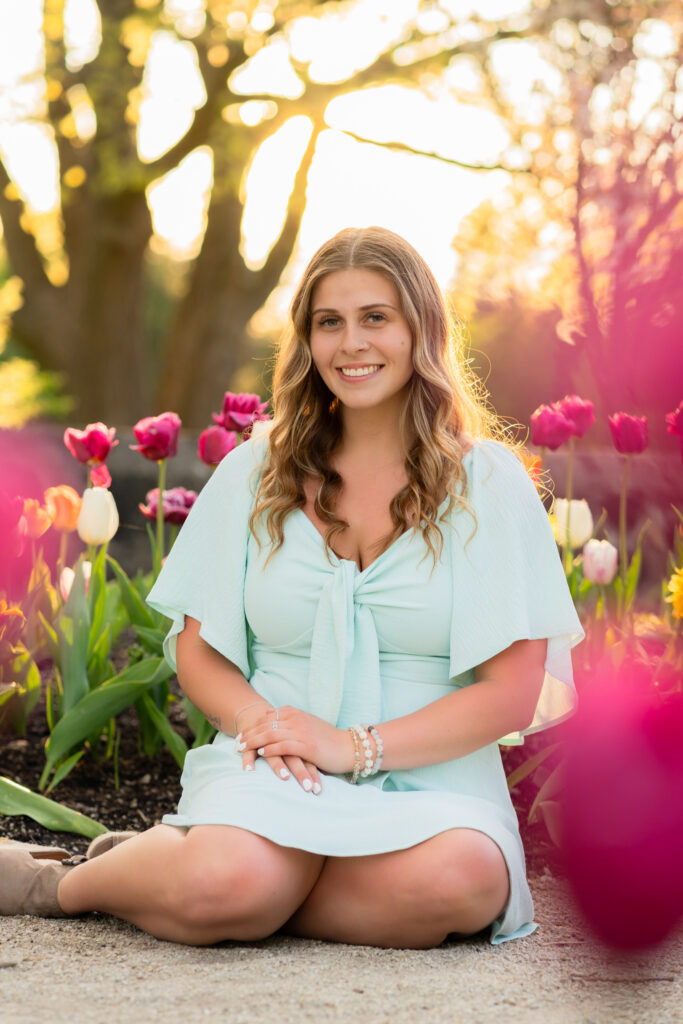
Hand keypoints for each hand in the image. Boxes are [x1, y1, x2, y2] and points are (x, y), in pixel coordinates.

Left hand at [238, 706, 354, 791]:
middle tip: (236, 743)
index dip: (252, 725)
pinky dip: (271, 749)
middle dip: (249, 734)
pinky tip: (261, 754)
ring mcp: (301, 731)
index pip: (267, 717)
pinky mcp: (307, 745)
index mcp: (295, 713)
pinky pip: (284, 746)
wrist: (349, 747)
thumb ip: (291, 722)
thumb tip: (272, 722)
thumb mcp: (307, 725)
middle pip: (266, 724)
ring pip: (271, 734)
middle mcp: (297, 719)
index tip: (241, 733)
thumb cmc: (327, 740)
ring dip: (254, 741)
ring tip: (242, 749)